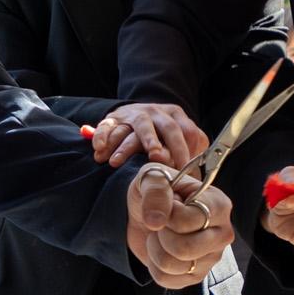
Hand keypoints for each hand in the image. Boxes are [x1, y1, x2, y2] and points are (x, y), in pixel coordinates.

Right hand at [90, 103, 207, 167]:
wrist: (136, 115)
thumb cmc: (160, 136)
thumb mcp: (175, 142)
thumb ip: (184, 155)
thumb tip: (194, 181)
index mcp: (176, 117)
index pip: (188, 131)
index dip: (185, 151)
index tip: (181, 170)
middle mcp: (158, 112)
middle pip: (166, 127)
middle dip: (162, 144)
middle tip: (156, 159)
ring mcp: (136, 114)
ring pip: (136, 127)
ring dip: (127, 146)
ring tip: (118, 161)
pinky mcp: (115, 118)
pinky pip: (108, 125)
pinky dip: (103, 136)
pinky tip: (99, 148)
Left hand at [127, 163, 234, 285]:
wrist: (146, 213)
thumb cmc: (156, 192)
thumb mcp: (152, 177)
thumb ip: (156, 190)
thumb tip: (156, 221)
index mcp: (219, 204)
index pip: (189, 221)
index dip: (168, 215)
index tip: (167, 204)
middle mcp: (222, 233)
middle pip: (185, 248)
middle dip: (162, 234)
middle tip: (163, 223)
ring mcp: (212, 257)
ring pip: (172, 265)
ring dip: (155, 248)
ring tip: (161, 234)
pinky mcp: (197, 275)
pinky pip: (166, 280)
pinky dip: (154, 265)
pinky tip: (161, 250)